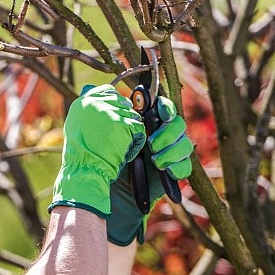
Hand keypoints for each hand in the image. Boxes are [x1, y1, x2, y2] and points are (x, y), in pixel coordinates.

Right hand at [48, 84, 145, 217]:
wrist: (84, 170)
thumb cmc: (80, 155)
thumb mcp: (75, 125)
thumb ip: (86, 108)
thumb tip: (90, 89)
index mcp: (83, 102)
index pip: (108, 91)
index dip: (116, 104)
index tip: (115, 120)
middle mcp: (96, 102)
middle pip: (123, 102)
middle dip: (124, 119)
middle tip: (118, 137)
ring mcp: (110, 112)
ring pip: (133, 115)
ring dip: (130, 132)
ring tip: (119, 146)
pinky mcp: (123, 124)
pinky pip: (139, 128)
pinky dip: (136, 142)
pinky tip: (125, 151)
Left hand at [107, 96, 193, 244]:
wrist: (112, 187)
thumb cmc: (109, 156)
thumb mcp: (103, 132)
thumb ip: (99, 110)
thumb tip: (88, 88)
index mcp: (149, 123)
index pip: (165, 108)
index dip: (166, 108)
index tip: (160, 113)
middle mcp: (163, 136)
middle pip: (179, 126)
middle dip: (167, 134)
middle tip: (151, 144)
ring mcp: (170, 154)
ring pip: (185, 146)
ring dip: (171, 152)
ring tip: (155, 161)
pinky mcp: (173, 172)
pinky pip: (186, 168)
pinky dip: (177, 169)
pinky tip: (165, 171)